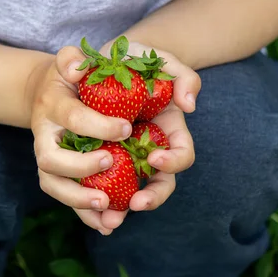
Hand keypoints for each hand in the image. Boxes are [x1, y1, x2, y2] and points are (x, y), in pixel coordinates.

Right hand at [30, 47, 133, 234]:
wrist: (49, 95)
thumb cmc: (69, 77)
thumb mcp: (69, 60)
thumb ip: (72, 58)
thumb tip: (77, 68)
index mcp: (52, 106)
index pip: (72, 117)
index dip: (97, 126)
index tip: (126, 129)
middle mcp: (44, 136)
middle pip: (50, 161)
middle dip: (80, 167)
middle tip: (111, 163)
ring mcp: (48, 159)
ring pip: (54, 185)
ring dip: (79, 200)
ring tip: (107, 207)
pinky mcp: (57, 175)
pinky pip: (66, 198)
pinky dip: (85, 215)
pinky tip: (107, 225)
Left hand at [98, 41, 200, 210]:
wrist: (100, 63)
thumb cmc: (135, 59)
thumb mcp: (160, 58)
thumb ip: (183, 75)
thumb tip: (189, 106)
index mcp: (168, 131)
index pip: (181, 155)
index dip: (173, 161)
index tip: (155, 158)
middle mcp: (148, 150)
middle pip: (160, 184)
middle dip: (152, 198)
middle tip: (135, 203)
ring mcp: (124, 157)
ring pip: (128, 193)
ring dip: (120, 209)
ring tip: (108, 219)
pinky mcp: (95, 158)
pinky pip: (98, 186)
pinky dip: (94, 205)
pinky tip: (88, 217)